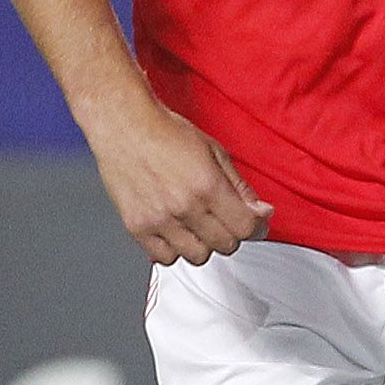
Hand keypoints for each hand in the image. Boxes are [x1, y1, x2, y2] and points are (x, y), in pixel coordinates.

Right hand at [88, 95, 270, 264]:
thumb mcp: (215, 152)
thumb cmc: (166, 133)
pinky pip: (165, 257)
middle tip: (224, 219)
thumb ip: (240, 187)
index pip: (246, 228)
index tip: (256, 223)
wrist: (124, 126)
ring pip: (197, 256)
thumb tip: (261, 212)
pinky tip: (175, 230)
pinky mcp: (136, 227)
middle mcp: (184, 206)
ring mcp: (158, 220)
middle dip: (231, 233)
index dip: (258, 227)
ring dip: (204, 244)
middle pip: (225, 245)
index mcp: (207, 186)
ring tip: (197, 224)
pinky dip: (175, 249)